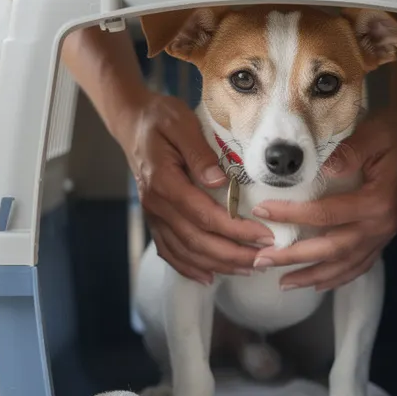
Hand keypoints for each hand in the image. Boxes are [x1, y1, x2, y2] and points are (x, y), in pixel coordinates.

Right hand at [126, 95, 273, 283]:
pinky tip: (209, 276)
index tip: (265, 236)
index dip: (236, 230)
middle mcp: (156, 204)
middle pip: (197, 240)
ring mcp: (153, 215)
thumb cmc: (160, 119)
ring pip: (185, 251)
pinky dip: (189, 267)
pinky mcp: (154, 219)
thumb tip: (219, 181)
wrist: (131, 122)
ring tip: (247, 269)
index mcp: (164, 182)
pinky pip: (169, 251)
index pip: (204, 215)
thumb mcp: (181, 123)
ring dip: (217, 265)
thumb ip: (199, 153)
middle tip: (264, 260)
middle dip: (233, 254)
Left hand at [249, 117, 396, 291]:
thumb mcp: (372, 135)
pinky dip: (340, 277)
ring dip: (313, 275)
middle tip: (263, 261)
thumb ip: (348, 153)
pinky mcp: (383, 236)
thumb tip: (322, 169)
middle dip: (295, 257)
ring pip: (345, 264)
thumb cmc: (395, 133)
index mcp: (377, 202)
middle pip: (332, 248)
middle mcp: (381, 225)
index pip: (326, 214)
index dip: (292, 215)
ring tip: (284, 284)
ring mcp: (384, 235)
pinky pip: (360, 264)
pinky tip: (319, 284)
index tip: (262, 212)